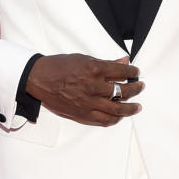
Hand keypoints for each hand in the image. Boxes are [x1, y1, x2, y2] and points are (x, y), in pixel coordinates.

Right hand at [26, 53, 142, 125]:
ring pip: (117, 109)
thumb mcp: (83, 59)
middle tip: (140, 87)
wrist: (39, 79)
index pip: (122, 71)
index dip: (132, 71)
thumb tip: (124, 60)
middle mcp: (93, 86)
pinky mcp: (83, 114)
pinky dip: (115, 118)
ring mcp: (89, 102)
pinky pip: (104, 120)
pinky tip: (120, 116)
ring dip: (131, 108)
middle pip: (123, 90)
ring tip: (137, 106)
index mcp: (94, 69)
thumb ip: (106, 62)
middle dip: (136, 89)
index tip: (136, 72)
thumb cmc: (59, 67)